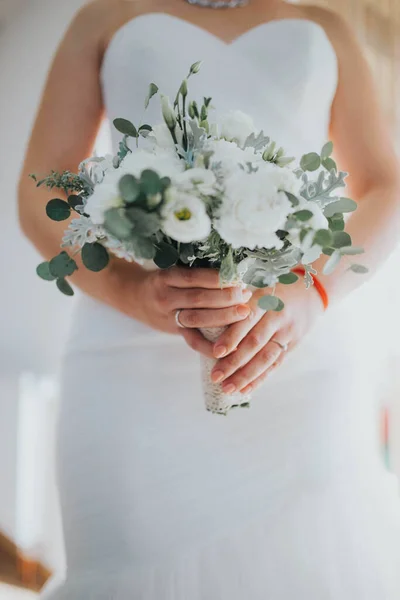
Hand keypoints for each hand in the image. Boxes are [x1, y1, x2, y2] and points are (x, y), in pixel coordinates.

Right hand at [117, 264, 251, 334]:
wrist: (133, 297)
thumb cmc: (162, 281)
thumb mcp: (172, 269)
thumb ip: (195, 272)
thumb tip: (232, 270)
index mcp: (167, 277)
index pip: (194, 277)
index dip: (217, 278)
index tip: (237, 276)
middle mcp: (166, 297)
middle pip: (198, 299)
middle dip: (225, 298)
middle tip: (246, 294)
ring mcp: (169, 316)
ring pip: (198, 319)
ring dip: (223, 317)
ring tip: (244, 313)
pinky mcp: (174, 331)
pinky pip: (192, 340)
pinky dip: (209, 346)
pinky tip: (227, 347)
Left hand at [206, 279, 324, 394]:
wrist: (309, 292)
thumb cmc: (272, 289)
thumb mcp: (257, 287)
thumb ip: (237, 302)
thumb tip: (206, 321)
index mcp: (264, 298)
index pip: (246, 320)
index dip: (231, 337)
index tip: (215, 352)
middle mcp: (277, 316)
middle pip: (255, 342)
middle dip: (234, 362)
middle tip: (216, 376)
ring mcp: (286, 332)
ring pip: (266, 357)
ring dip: (246, 375)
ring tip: (228, 388)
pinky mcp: (292, 344)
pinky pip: (275, 364)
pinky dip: (260, 378)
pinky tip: (246, 389)